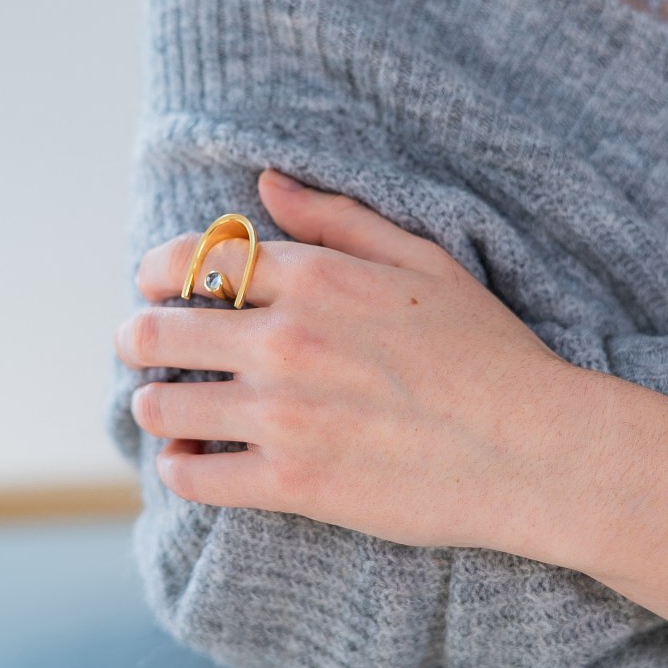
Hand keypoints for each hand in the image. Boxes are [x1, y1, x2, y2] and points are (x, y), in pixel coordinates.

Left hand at [115, 169, 589, 552]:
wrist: (531, 449)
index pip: (191, 259)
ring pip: (161, 408)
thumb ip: (337, 218)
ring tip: (168, 410)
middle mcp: (284, 341)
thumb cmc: (484, 351)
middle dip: (136, 338)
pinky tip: (189, 462)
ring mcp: (283, 415)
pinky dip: (178, 469)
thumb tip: (267, 184)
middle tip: (141, 349)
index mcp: (313, 278)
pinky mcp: (293, 483)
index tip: (153, 287)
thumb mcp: (423, 261)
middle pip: (157, 333)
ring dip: (153, 406)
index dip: (155, 273)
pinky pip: (195, 477)